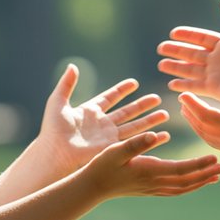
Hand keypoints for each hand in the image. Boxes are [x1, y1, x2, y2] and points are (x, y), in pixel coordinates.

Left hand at [38, 65, 168, 174]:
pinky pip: (134, 140)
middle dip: (142, 105)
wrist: (55, 154)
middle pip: (127, 111)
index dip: (122, 90)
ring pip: (135, 125)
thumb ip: (66, 84)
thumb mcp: (58, 102)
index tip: (134, 83)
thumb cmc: (53, 130)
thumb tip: (72, 65)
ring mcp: (109, 137)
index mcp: (90, 111)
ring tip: (166, 113)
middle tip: (157, 98)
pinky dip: (150, 138)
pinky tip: (163, 135)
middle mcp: (102, 123)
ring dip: (150, 120)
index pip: (110, 97)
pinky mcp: (113, 148)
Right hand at [84, 131, 219, 197]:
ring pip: (182, 188)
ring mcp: (152, 188)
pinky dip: (187, 187)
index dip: (199, 165)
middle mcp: (154, 182)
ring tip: (215, 177)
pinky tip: (193, 183)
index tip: (214, 159)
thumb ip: (135, 143)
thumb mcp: (116, 150)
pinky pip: (174, 190)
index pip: (181, 169)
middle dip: (205, 175)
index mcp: (150, 171)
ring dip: (200, 183)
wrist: (93, 186)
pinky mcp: (149, 190)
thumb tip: (155, 135)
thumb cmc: (102, 165)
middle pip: (186, 181)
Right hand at [158, 0, 219, 110]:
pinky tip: (171, 84)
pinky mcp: (215, 90)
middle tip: (161, 48)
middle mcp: (219, 60)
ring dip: (176, 67)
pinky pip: (195, 86)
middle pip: (193, 53)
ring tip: (161, 64)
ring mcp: (216, 75)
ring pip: (191, 69)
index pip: (203, 38)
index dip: (188, 35)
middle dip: (177, 50)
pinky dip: (183, 85)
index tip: (173, 33)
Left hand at [178, 83, 219, 169]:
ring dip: (193, 122)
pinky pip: (212, 141)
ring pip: (204, 134)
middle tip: (181, 99)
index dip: (193, 104)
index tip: (182, 95)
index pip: (206, 115)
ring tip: (187, 111)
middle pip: (201, 125)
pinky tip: (204, 127)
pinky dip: (202, 132)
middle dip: (189, 112)